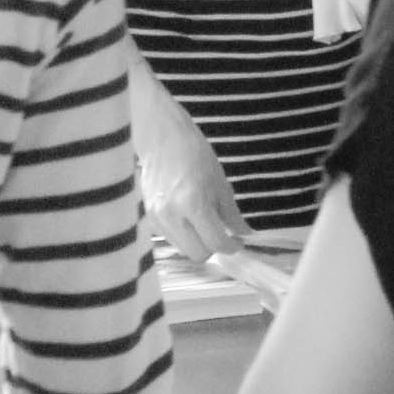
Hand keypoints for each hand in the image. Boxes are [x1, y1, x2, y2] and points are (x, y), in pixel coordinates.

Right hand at [134, 76, 252, 264]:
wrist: (161, 139)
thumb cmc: (196, 155)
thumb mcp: (220, 184)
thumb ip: (232, 214)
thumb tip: (244, 234)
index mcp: (194, 204)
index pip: (216, 242)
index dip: (232, 246)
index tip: (238, 241)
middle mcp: (172, 215)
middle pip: (197, 254)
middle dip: (213, 248)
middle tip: (222, 235)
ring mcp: (157, 218)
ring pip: (183, 249)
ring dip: (197, 243)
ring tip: (203, 224)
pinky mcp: (149, 217)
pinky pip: (171, 238)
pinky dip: (183, 235)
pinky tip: (188, 218)